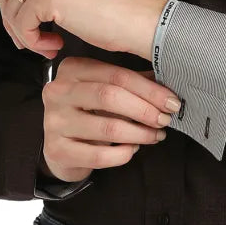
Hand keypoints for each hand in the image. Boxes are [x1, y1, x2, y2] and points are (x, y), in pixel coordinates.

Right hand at [40, 57, 180, 182]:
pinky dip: (122, 154)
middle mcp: (58, 91)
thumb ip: (134, 84)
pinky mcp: (57, 150)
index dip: (149, 90)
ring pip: (107, 127)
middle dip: (145, 110)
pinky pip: (99, 155)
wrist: (62, 148)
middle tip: (164, 120)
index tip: (172, 102)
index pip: (117, 75)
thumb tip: (170, 82)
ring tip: (155, 136)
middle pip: (110, 96)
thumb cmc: (90, 113)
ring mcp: (54, 121)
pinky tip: (132, 149)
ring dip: (139, 134)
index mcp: (73, 69)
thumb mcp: (108, 91)